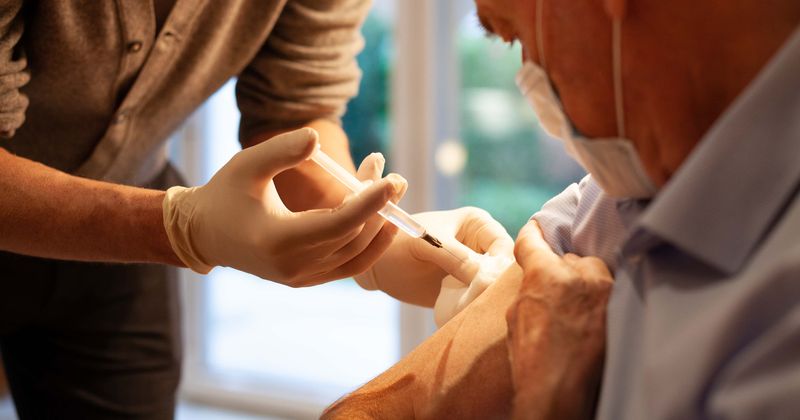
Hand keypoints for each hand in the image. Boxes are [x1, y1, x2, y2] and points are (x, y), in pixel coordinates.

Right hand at [162, 128, 406, 286]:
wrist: (206, 234)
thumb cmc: (226, 193)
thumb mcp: (247, 164)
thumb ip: (282, 150)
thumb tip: (316, 137)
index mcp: (277, 240)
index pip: (337, 224)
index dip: (369, 202)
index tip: (391, 181)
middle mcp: (292, 267)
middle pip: (352, 238)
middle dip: (379, 207)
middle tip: (395, 176)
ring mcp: (301, 278)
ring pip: (356, 253)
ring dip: (379, 221)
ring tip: (389, 187)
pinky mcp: (307, 280)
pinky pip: (349, 266)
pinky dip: (370, 244)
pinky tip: (385, 218)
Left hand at [355, 205, 513, 307]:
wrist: (378, 267)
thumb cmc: (398, 244)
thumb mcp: (426, 245)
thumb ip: (456, 258)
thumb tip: (488, 278)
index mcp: (479, 224)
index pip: (505, 246)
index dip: (500, 266)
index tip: (487, 283)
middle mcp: (483, 246)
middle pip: (505, 270)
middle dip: (495, 285)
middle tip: (479, 299)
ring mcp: (476, 270)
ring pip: (495, 288)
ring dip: (486, 299)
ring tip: (469, 308)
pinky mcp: (467, 290)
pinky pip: (481, 302)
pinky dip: (475, 308)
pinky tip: (463, 313)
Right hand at [506, 220, 612, 419]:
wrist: (558, 391)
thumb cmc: (530, 359)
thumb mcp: (516, 316)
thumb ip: (530, 287)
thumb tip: (538, 278)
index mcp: (543, 273)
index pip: (534, 239)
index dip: (533, 232)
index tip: (536, 227)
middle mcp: (576, 273)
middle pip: (569, 258)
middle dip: (563, 272)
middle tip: (559, 295)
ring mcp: (603, 289)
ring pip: (594, 272)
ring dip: (586, 284)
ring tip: (580, 310)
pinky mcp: (621, 306)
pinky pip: (610, 290)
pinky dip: (602, 300)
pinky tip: (594, 318)